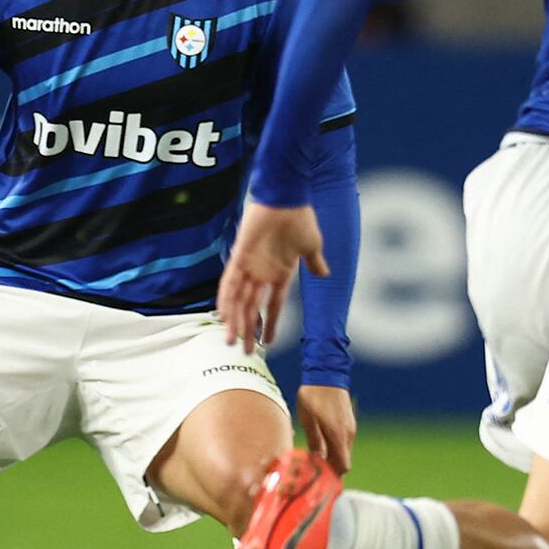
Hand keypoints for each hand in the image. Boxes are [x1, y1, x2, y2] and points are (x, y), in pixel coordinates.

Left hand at [217, 202, 327, 353]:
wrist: (287, 197)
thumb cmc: (300, 219)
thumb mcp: (311, 246)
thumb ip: (315, 262)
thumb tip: (325, 275)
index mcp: (280, 273)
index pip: (273, 306)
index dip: (270, 325)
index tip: (268, 343)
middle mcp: (263, 273)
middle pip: (252, 309)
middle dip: (248, 331)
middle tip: (245, 352)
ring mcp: (250, 265)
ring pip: (239, 300)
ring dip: (235, 321)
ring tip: (231, 341)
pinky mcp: (240, 255)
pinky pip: (229, 281)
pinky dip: (225, 298)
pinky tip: (223, 314)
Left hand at [296, 385, 356, 474]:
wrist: (326, 373)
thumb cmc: (313, 396)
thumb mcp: (308, 420)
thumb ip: (314, 442)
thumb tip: (316, 462)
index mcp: (339, 436)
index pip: (343, 466)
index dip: (334, 477)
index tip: (321, 480)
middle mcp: (348, 434)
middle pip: (343, 461)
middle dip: (331, 469)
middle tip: (313, 471)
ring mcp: (350, 427)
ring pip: (343, 451)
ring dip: (332, 457)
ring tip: (314, 457)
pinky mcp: (348, 421)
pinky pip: (343, 441)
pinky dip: (335, 447)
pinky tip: (321, 443)